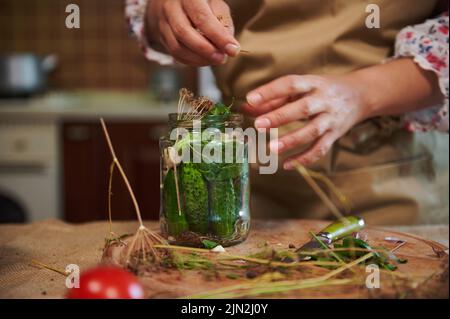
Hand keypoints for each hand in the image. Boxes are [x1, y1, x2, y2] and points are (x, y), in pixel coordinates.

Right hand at [146, 0, 239, 65]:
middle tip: (222, 58)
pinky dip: (191, 61)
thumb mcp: (215, 3)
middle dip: (205, 50)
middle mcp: (170, 6)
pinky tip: (204, 61)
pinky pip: (174, 54)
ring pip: (177, 47)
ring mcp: (163, 22)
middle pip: (184, 32)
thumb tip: (229, 46)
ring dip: (198, 59)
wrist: (173, 0)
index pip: (202, 17)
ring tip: (215, 60)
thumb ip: (223, 22)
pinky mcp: (161, 36)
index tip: (233, 50)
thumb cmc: (201, 2)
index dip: (218, 36)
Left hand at [242, 74, 367, 168]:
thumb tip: (246, 107)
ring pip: (312, 131)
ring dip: (291, 141)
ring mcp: (331, 119)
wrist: (360, 95)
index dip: (271, 91)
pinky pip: (320, 149)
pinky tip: (287, 165)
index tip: (251, 98)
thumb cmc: (321, 90)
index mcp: (313, 83)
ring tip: (270, 149)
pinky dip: (304, 158)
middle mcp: (324, 100)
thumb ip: (274, 98)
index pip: (291, 84)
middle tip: (258, 125)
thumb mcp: (302, 87)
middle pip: (303, 109)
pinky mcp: (335, 135)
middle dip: (280, 117)